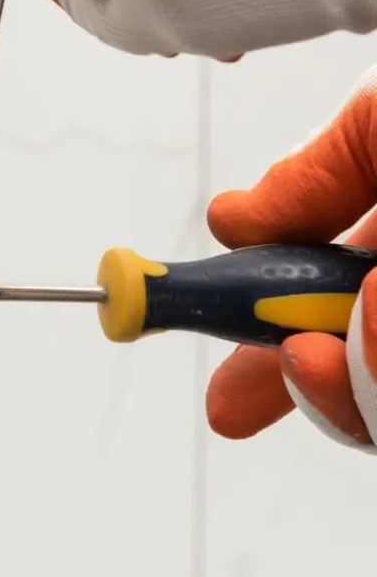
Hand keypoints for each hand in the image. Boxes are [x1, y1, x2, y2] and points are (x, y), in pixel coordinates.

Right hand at [204, 70, 376, 448]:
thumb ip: (311, 173)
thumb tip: (228, 221)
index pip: (323, 304)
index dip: (261, 340)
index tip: (216, 381)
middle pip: (346, 368)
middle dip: (297, 389)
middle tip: (236, 402)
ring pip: (372, 400)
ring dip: (343, 371)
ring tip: (350, 314)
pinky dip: (374, 370)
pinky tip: (376, 315)